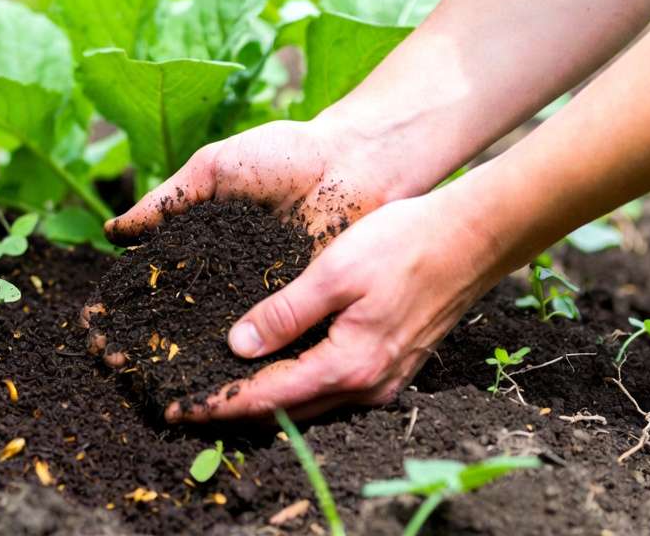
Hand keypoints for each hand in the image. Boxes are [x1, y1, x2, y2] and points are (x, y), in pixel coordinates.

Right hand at [85, 118, 399, 362]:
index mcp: (201, 242)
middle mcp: (225, 276)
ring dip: (185, 357)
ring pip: (216, 336)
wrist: (353, 160)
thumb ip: (167, 202)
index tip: (92, 325)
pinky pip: (265, 339)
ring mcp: (259, 296)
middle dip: (143, 341)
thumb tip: (114, 233)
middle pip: (176, 316)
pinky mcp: (297, 308)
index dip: (121, 303)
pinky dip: (242, 358)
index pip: (151, 280)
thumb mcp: (214, 170)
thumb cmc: (283, 154)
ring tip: (154, 378)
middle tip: (114, 361)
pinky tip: (213, 378)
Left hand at [167, 189, 499, 422]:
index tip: (176, 408)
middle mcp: (366, 386)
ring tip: (218, 387)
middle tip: (185, 401)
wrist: (473, 238)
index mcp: (348, 365)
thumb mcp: (333, 273)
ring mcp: (382, 380)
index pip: (267, 398)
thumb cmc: (404, 245)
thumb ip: (284, 313)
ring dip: (263, 398)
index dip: (217, 405)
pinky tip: (270, 364)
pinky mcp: (390, 365)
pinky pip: (330, 387)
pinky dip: (294, 382)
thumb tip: (237, 347)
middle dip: (233, 409)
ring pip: (308, 402)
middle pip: (286, 411)